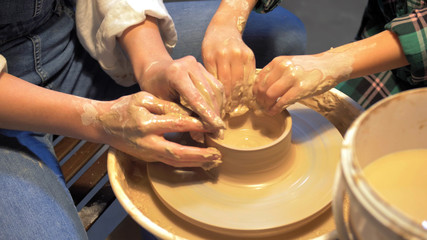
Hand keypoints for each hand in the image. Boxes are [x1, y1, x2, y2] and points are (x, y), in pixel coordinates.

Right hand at [99, 91, 221, 167]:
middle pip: (177, 152)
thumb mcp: (142, 98)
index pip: (176, 125)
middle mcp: (147, 142)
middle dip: (198, 155)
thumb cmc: (124, 108)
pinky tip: (200, 161)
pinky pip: (170, 161)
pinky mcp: (149, 157)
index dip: (196, 125)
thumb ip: (164, 105)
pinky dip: (186, 162)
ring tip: (213, 160)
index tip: (212, 124)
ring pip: (174, 161)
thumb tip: (187, 112)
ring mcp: (148, 153)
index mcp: (146, 124)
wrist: (103, 125)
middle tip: (217, 155)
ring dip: (195, 162)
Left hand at [138, 56, 224, 131]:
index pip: (196, 98)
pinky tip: (217, 114)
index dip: (208, 115)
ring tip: (219, 126)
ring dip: (219, 109)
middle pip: (208, 94)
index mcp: (176, 73)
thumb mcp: (163, 105)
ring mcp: (197, 64)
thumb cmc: (154, 90)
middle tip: (219, 133)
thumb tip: (200, 135)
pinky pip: (216, 86)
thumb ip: (181, 116)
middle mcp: (189, 65)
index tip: (217, 129)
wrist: (153, 71)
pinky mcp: (203, 67)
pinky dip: (218, 101)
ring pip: (216, 89)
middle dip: (215, 115)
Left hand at [202, 24, 255, 111]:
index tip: (219, 110)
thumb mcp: (205, 58)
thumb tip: (212, 99)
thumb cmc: (211, 46)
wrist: (224, 28)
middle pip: (230, 84)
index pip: (216, 83)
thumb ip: (209, 75)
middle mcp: (226, 54)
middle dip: (229, 100)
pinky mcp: (250, 55)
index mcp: (211, 56)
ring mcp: (240, 54)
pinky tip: (244, 96)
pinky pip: (249, 76)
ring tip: (236, 106)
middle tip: (228, 111)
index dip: (219, 98)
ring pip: (240, 81)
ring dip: (239, 96)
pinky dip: (247, 87)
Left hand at [254, 54, 350, 114]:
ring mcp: (292, 78)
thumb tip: (260, 88)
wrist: (330, 65)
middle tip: (261, 106)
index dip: (255, 91)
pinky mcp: (300, 89)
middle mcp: (283, 67)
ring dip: (266, 105)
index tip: (256, 98)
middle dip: (259, 100)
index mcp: (278, 61)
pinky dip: (275, 109)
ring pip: (269, 95)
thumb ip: (276, 73)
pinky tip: (274, 112)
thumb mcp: (289, 64)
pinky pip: (282, 102)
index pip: (259, 78)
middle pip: (262, 88)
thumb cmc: (309, 67)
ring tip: (267, 109)